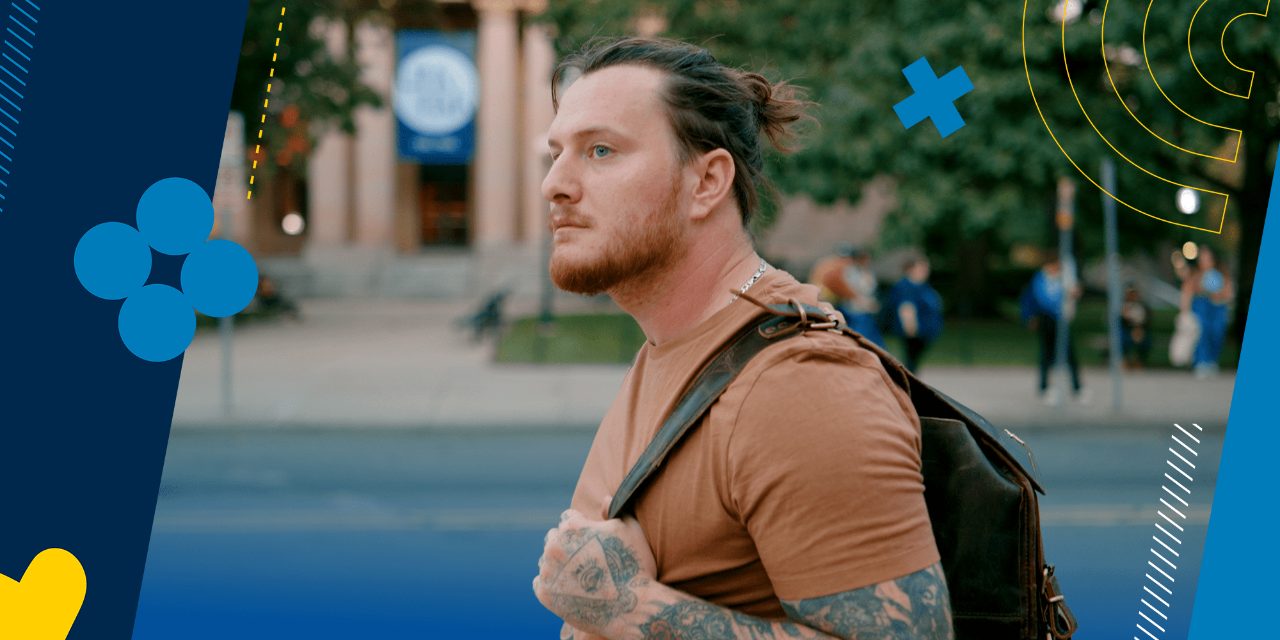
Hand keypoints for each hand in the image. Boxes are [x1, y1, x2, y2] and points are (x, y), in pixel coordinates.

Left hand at [535, 507, 656, 637]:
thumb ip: (612, 510)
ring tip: (578, 574)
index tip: (591, 540)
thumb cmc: (634, 566)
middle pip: (554, 537)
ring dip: (558, 563)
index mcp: (572, 527)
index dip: (582, 527)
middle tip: (585, 557)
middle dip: (566, 543)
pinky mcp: (545, 594)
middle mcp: (554, 546)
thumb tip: (603, 498)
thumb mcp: (629, 529)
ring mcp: (548, 571)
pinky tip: (569, 587)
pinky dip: (552, 583)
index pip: (568, 518)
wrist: (630, 608)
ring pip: (546, 559)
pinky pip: (540, 582)